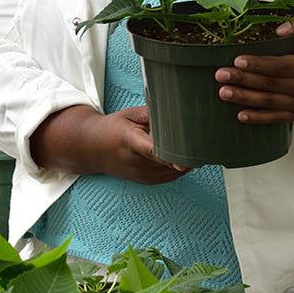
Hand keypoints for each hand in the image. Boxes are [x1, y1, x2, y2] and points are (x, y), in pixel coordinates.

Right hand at [33, 105, 189, 184]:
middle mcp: (136, 161)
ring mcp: (141, 174)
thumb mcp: (128, 114)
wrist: (91, 149)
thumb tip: (174, 111)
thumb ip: (151, 114)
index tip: (186, 159)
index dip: (170, 156)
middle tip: (202, 142)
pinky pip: (171, 176)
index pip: (152, 151)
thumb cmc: (112, 128)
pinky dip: (180, 167)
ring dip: (186, 161)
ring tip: (194, 146)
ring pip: (173, 171)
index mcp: (130, 141)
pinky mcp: (146, 180)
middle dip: (186, 154)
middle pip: (168, 162)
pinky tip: (184, 156)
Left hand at [214, 12, 293, 125]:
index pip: (283, 66)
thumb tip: (278, 29)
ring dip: (244, 98)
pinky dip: (258, 118)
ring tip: (222, 92)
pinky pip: (276, 118)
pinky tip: (240, 115)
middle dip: (244, 80)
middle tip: (220, 74)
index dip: (260, 64)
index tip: (238, 59)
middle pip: (272, 85)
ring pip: (270, 103)